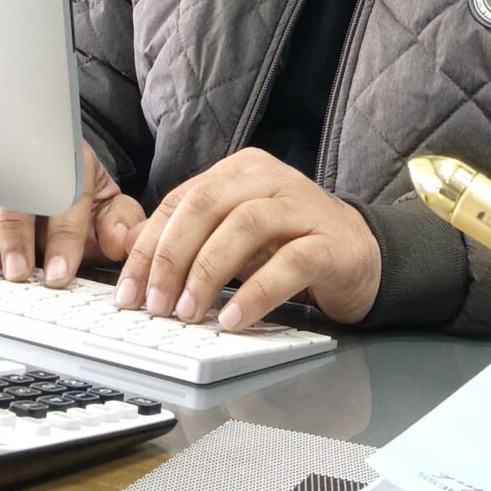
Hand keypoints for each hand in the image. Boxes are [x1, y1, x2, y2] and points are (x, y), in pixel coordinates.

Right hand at [0, 141, 143, 288]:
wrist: (36, 150)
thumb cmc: (68, 186)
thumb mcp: (102, 200)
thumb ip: (119, 222)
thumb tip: (123, 239)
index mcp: (66, 158)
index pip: (67, 193)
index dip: (65, 236)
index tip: (61, 272)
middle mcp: (20, 152)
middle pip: (13, 189)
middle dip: (15, 236)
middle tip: (17, 272)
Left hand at [114, 148, 380, 331]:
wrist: (362, 256)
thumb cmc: (289, 245)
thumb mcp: (232, 236)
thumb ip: (188, 237)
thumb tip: (129, 247)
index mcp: (239, 171)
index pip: (181, 200)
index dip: (149, 246)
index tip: (129, 291)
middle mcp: (269, 178)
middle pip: (207, 204)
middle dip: (172, 256)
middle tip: (156, 305)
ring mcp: (302, 207)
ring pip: (244, 226)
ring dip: (208, 273)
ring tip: (189, 313)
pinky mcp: (329, 243)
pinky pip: (289, 263)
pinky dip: (256, 293)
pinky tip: (235, 320)